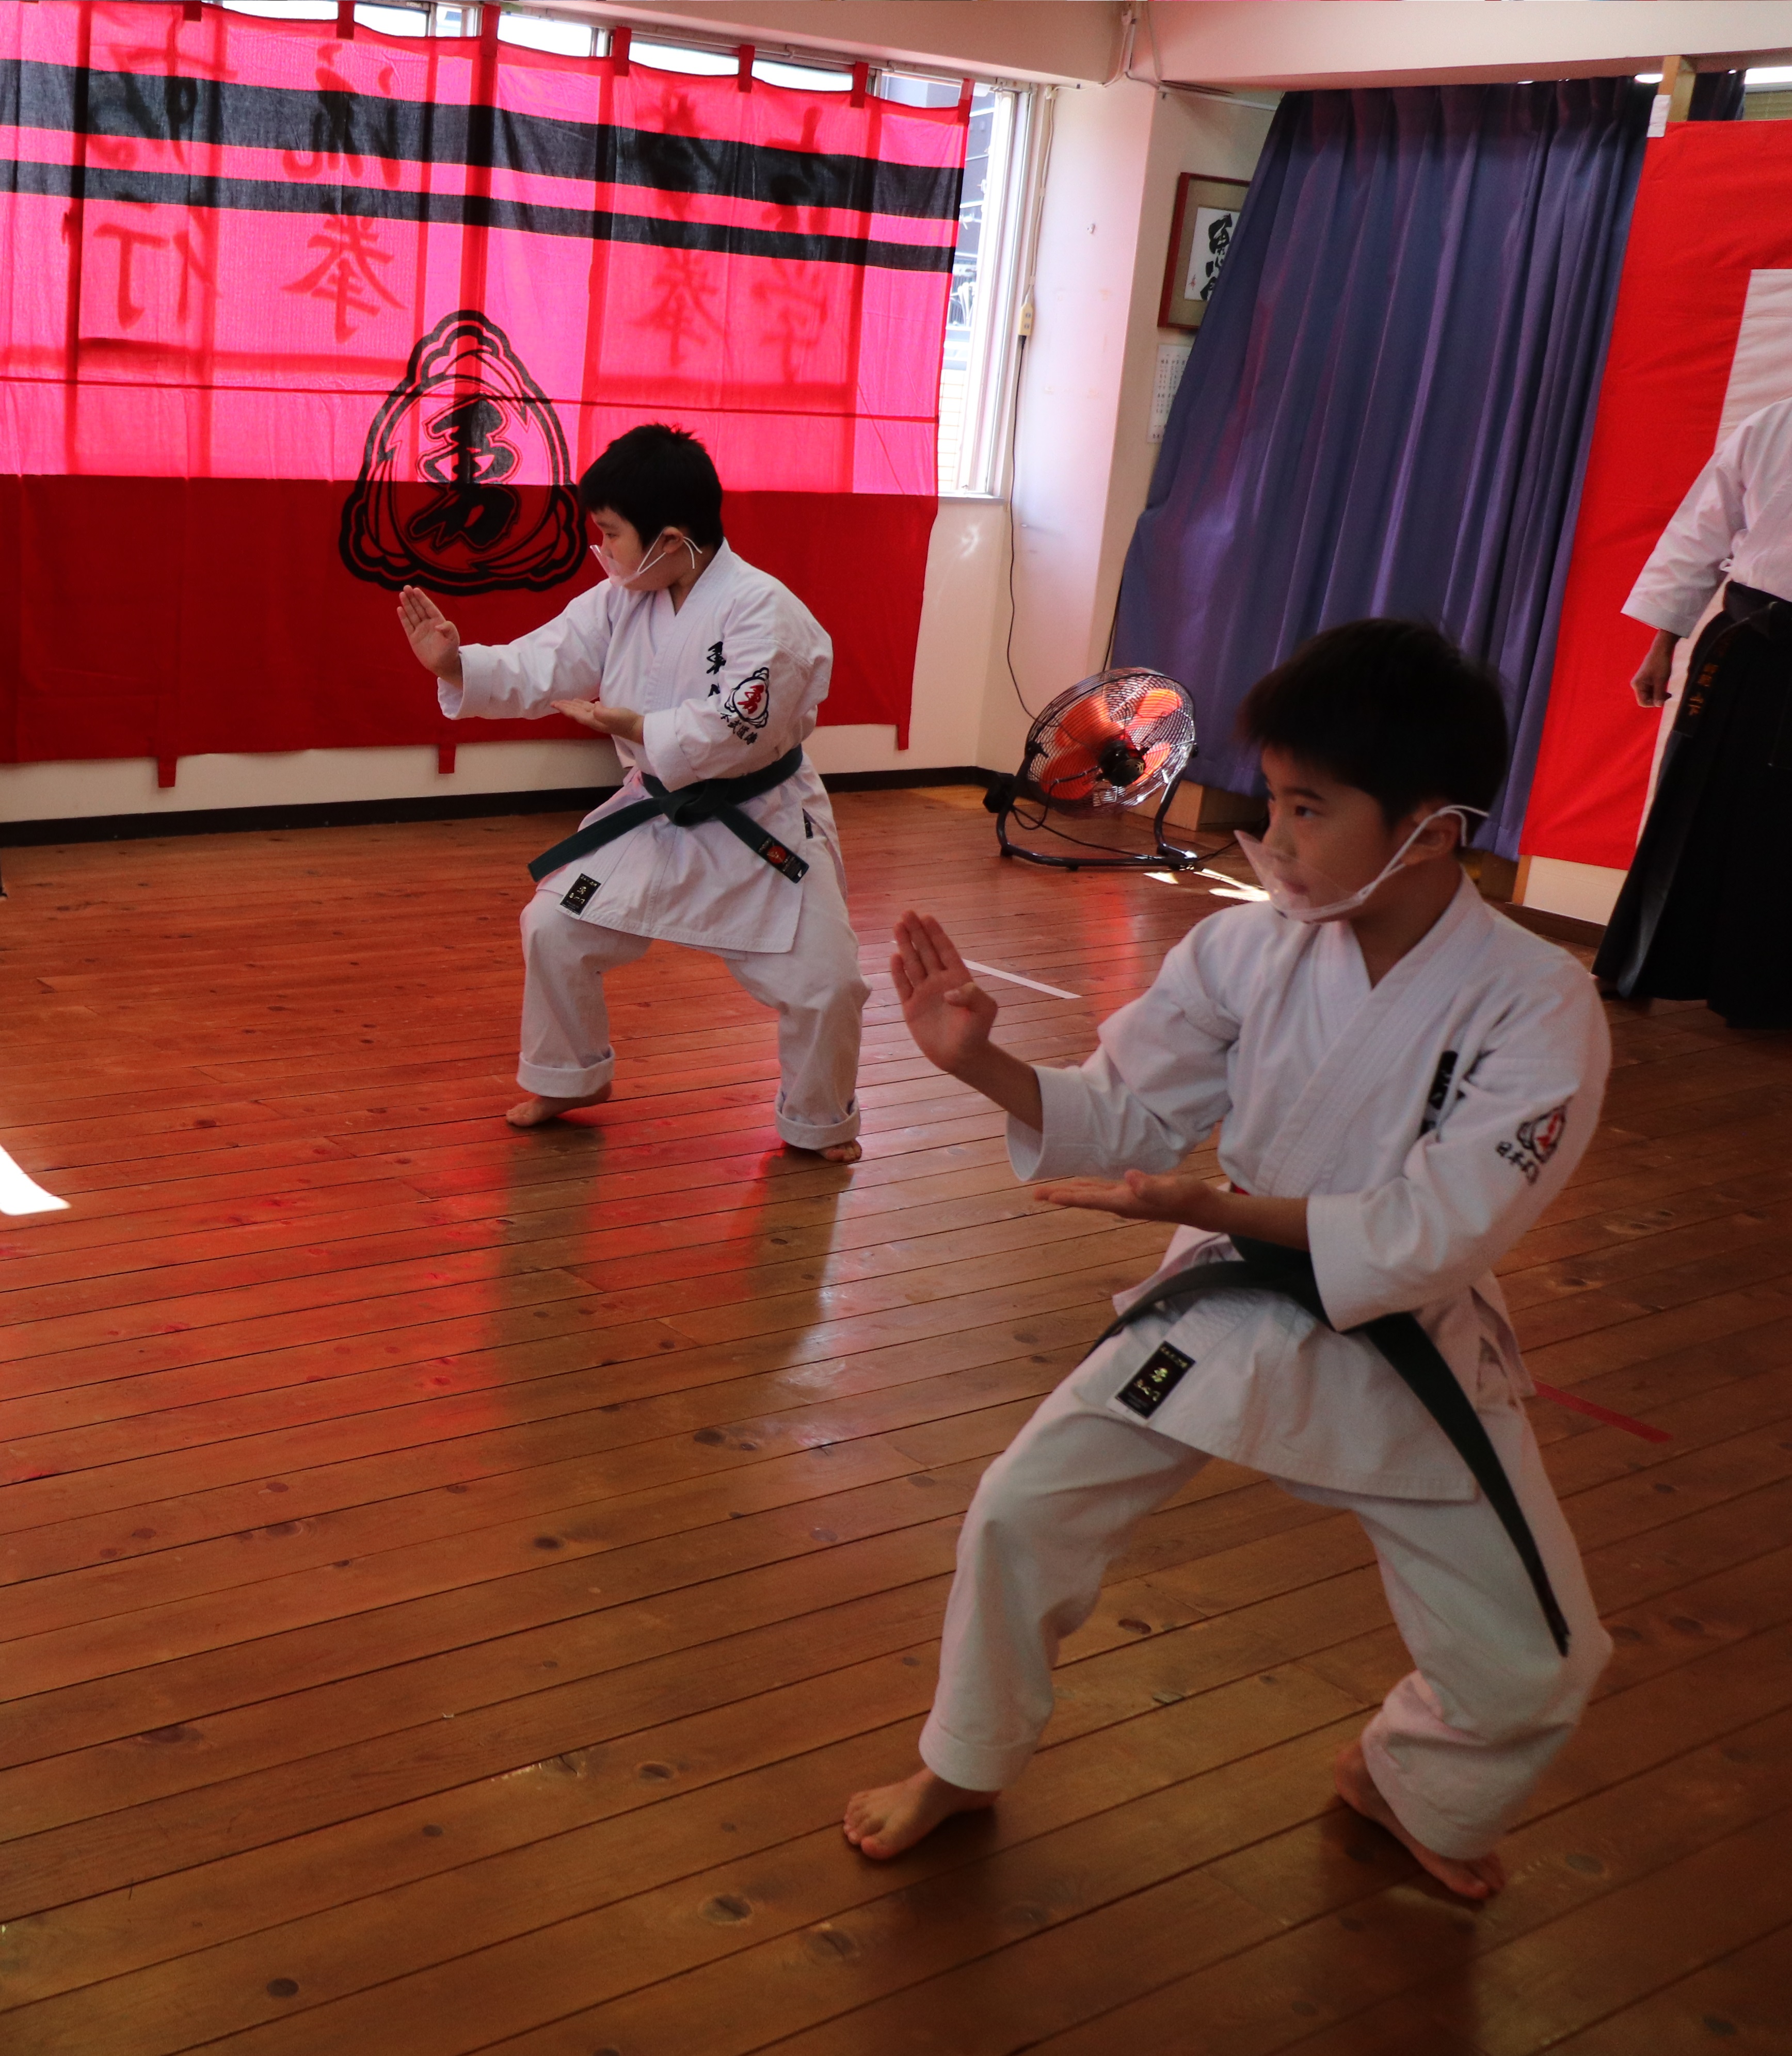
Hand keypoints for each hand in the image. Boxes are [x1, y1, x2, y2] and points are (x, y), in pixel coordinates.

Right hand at [398, 586, 461, 682]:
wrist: (443, 665)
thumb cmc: (450, 651)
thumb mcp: (453, 639)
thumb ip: (449, 629)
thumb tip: (438, 625)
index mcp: (438, 622)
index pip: (429, 607)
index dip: (422, 599)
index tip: (416, 589)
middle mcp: (428, 624)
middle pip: (419, 608)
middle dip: (413, 598)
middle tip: (406, 587)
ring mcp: (420, 630)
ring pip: (412, 614)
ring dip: (407, 605)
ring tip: (402, 594)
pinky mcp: (413, 638)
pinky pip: (407, 625)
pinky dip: (403, 617)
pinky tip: (399, 609)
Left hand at [553, 698, 644, 744]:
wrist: (636, 728)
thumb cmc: (625, 722)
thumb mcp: (614, 716)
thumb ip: (602, 712)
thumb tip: (595, 707)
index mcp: (593, 720)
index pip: (575, 713)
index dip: (564, 708)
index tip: (554, 704)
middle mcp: (594, 720)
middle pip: (576, 713)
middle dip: (565, 707)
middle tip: (555, 702)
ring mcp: (600, 718)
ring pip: (582, 710)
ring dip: (573, 706)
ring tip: (566, 702)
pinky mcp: (606, 715)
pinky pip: (590, 709)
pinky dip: (583, 705)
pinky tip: (583, 703)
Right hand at [891, 911, 997, 1074]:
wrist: (962, 1057)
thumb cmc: (977, 1032)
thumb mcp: (985, 1011)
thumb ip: (973, 996)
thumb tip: (948, 992)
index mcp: (958, 978)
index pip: (944, 950)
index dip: (935, 933)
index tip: (926, 916)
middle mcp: (939, 982)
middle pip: (926, 952)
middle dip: (917, 933)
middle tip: (906, 913)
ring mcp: (924, 993)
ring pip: (913, 964)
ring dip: (905, 946)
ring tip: (897, 926)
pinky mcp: (911, 1008)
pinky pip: (903, 986)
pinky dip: (898, 972)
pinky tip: (894, 956)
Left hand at [1035, 1170, 1230, 1228]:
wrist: (1202, 1207)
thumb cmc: (1187, 1197)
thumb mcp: (1170, 1189)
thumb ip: (1150, 1185)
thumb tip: (1129, 1178)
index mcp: (1125, 1202)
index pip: (1090, 1199)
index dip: (1068, 1197)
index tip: (1046, 1196)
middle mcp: (1121, 1203)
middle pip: (1084, 1199)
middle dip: (1061, 1197)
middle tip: (1035, 1195)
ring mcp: (1126, 1200)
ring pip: (1091, 1196)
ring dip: (1071, 1193)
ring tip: (1051, 1192)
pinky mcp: (1133, 1195)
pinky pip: (1102, 1192)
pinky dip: (1088, 1189)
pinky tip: (1082, 1186)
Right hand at [1631, 630, 1676, 708]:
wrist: (1662, 649)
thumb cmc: (1660, 663)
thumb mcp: (1661, 680)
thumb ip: (1659, 694)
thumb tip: (1659, 706)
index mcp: (1637, 685)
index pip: (1643, 702)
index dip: (1653, 704)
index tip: (1664, 700)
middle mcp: (1637, 684)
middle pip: (1646, 699)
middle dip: (1657, 699)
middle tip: (1669, 696)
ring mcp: (1642, 682)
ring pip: (1650, 695)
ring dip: (1659, 695)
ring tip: (1668, 692)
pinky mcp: (1647, 680)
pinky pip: (1652, 690)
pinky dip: (1659, 690)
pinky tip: (1666, 688)